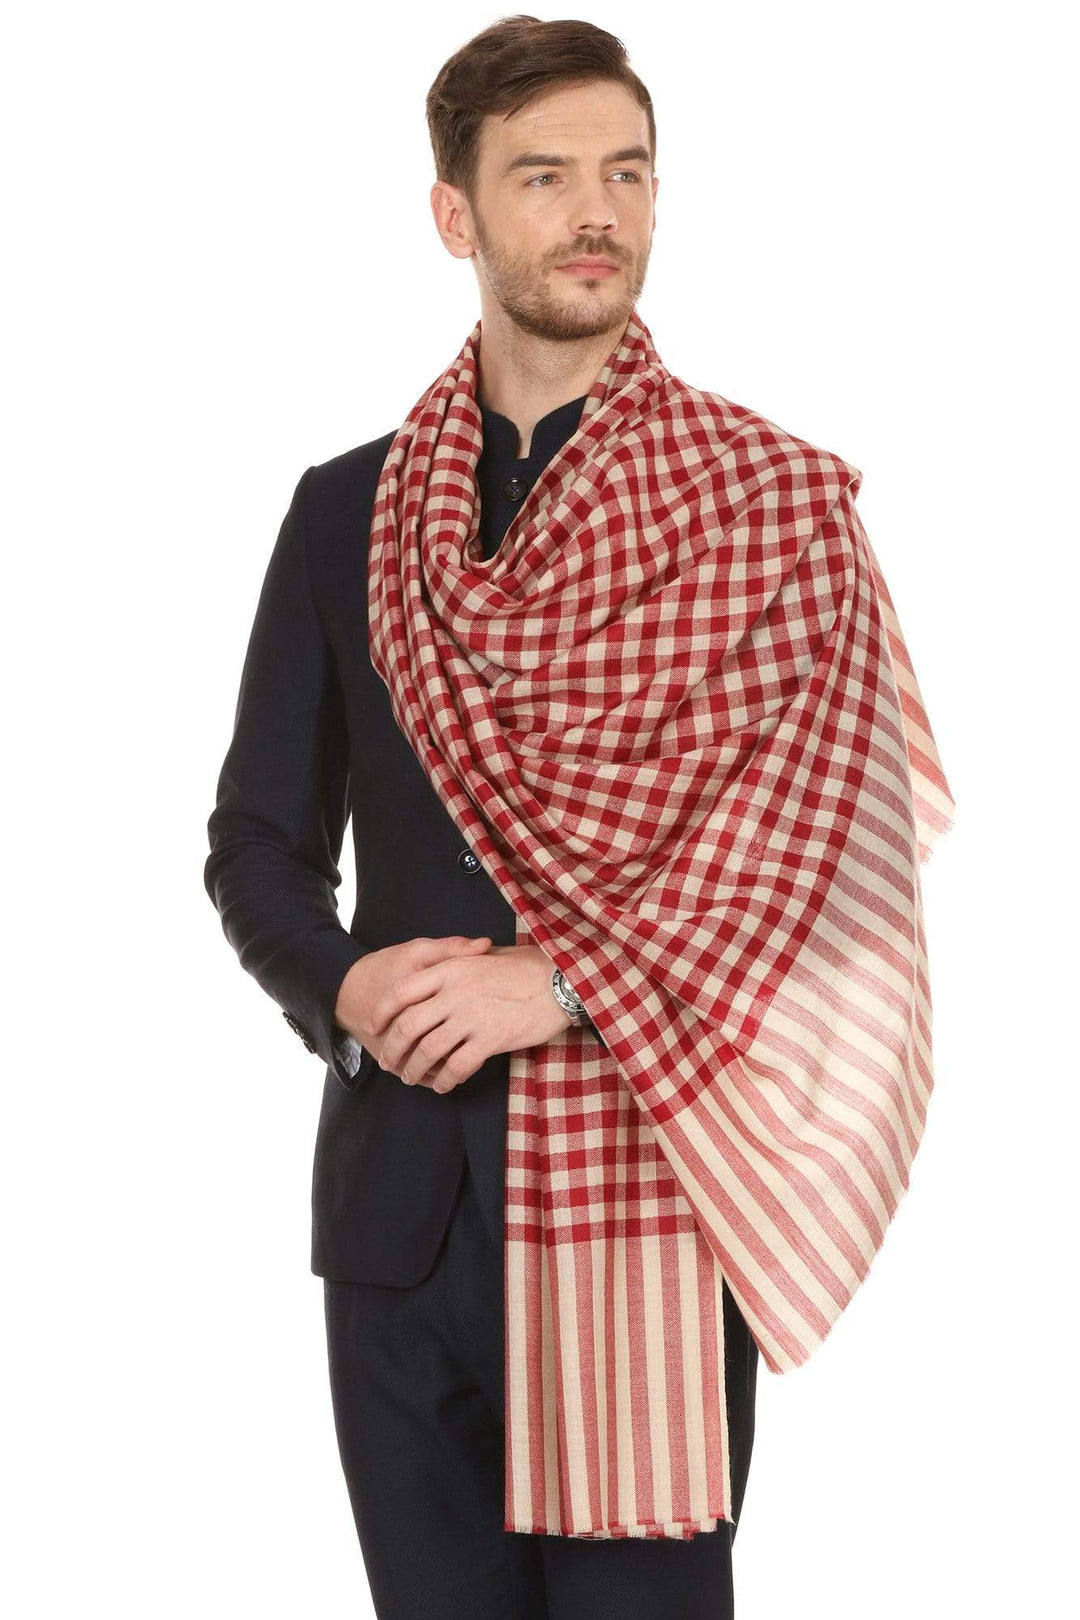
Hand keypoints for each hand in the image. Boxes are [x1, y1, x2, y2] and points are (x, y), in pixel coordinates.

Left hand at [335, 938, 575, 1093]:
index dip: (382, 1011)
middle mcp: (455, 991)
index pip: (401, 990)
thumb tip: (438, 973)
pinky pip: (457, 1066)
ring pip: (428, 1050)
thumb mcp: (485, 956)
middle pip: (407, 1025)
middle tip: (389, 1062)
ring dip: (414, 1069)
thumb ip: (458, 963)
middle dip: (392, 1048)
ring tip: (411, 1078)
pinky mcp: (491, 1038)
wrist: (560, 980)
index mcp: (450, 968)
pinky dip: (445, 1079)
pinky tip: (443, 1085)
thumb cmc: (525, 967)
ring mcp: (472, 1015)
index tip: (375, 1026)